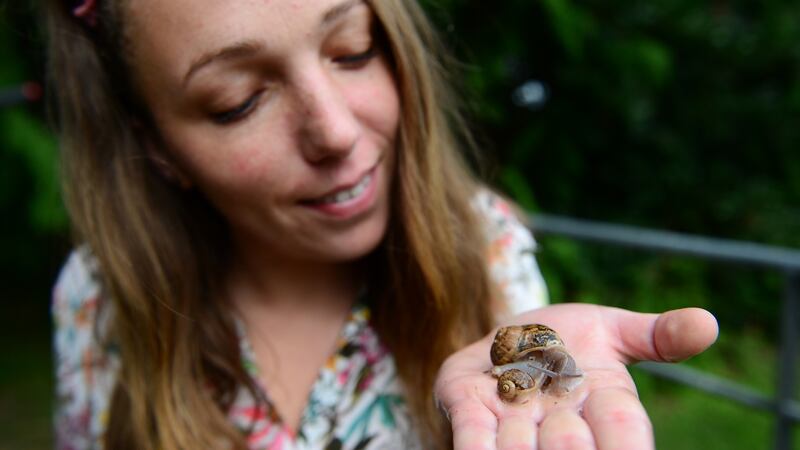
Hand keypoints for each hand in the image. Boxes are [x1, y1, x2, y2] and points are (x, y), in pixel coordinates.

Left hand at [434, 304, 717, 449]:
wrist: (508, 338)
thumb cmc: (569, 341)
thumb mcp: (613, 329)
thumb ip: (656, 335)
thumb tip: (708, 323)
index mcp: (602, 403)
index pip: (623, 429)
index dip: (627, 443)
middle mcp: (559, 421)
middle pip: (570, 443)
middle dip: (569, 446)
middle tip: (568, 438)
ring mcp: (512, 418)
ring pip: (520, 446)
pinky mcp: (469, 407)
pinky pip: (473, 436)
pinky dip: (476, 448)